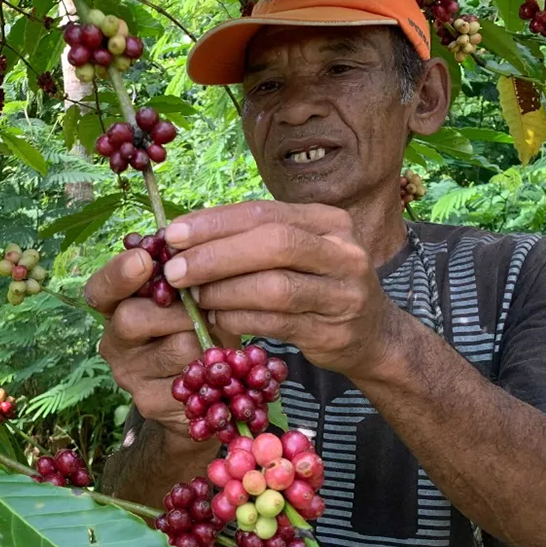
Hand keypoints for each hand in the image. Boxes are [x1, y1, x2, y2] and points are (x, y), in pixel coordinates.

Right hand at [84, 247, 234, 442]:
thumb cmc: (199, 328)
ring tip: (213, 340)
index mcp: (116, 307)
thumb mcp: (191, 297)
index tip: (144, 260)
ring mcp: (128, 375)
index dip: (118, 274)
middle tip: (204, 310)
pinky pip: (190, 377)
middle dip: (179, 310)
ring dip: (204, 338)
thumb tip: (181, 244)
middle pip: (132, 317)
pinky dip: (211, 368)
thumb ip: (180, 274)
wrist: (209, 391)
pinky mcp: (149, 402)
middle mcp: (113, 341)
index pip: (100, 289)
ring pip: (175, 345)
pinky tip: (214, 368)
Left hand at [162, 201, 399, 378]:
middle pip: (273, 244)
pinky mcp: (334, 332)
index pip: (264, 212)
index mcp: (327, 221)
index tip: (172, 233)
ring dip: (224, 291)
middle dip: (216, 255)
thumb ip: (253, 240)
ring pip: (274, 287)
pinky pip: (277, 323)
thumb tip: (184, 237)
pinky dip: (239, 319)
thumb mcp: (298, 250)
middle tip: (174, 270)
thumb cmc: (318, 284)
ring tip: (194, 296)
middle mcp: (342, 252)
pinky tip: (216, 318)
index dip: (214, 222)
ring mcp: (343, 294)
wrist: (373, 334)